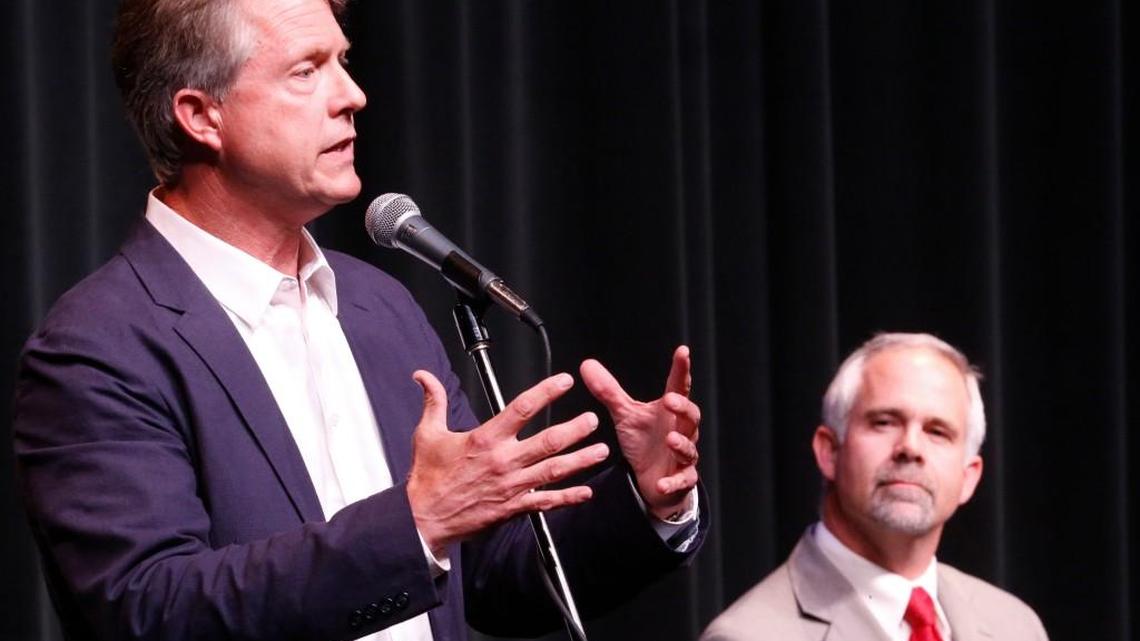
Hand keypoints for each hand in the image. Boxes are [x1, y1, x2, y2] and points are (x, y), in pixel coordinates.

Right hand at [405, 370, 609, 553]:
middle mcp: (503, 461)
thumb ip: (433, 402)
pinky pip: (545, 501)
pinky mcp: (513, 507)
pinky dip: (567, 497)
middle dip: (574, 429)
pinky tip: (585, 492)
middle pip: (547, 441)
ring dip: (580, 460)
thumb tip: (424, 376)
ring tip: (601, 451)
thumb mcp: (427, 434)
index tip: (564, 382)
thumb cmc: (428, 478)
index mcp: (485, 439)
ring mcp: (511, 485)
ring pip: (553, 470)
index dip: (545, 392)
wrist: (424, 519)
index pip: (521, 409)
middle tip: (592, 420)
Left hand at [580, 345, 699, 519]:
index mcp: (669, 411)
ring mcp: (684, 456)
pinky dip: (673, 482)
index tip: (683, 351)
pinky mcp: (681, 479)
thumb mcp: (625, 415)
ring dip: (681, 444)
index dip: (682, 369)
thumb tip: (586, 364)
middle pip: (690, 416)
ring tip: (670, 439)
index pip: (679, 386)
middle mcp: (681, 430)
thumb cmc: (644, 441)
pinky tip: (662, 483)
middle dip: (682, 407)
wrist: (653, 477)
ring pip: (690, 448)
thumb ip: (609, 391)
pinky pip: (682, 480)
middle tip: (670, 400)